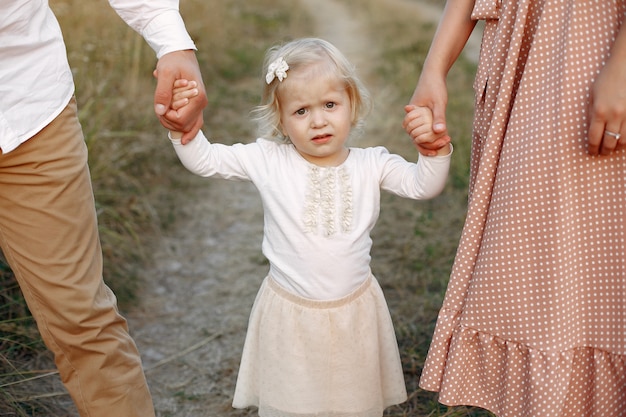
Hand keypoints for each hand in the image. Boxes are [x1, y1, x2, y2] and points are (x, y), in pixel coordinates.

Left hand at [154, 50, 207, 143]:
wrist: (181, 54)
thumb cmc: (173, 61)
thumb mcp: (165, 73)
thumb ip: (162, 91)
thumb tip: (160, 111)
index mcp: (197, 97)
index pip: (179, 119)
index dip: (166, 116)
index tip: (159, 104)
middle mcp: (202, 104)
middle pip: (183, 126)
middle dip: (168, 121)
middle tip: (159, 107)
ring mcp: (200, 106)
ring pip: (187, 127)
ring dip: (173, 124)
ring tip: (163, 110)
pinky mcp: (196, 106)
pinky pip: (195, 124)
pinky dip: (188, 132)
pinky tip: (183, 141)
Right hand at [405, 72, 449, 155]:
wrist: (434, 73)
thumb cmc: (435, 86)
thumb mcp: (439, 102)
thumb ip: (439, 116)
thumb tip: (439, 132)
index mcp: (411, 115)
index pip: (413, 136)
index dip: (423, 146)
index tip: (434, 151)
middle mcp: (412, 116)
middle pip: (416, 137)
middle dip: (430, 144)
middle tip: (446, 142)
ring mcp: (417, 115)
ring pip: (420, 134)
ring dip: (431, 140)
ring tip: (446, 141)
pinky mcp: (423, 113)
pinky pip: (425, 128)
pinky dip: (432, 134)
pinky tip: (443, 135)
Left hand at [586, 34, 625, 154]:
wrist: (625, 65)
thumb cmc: (607, 79)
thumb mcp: (592, 96)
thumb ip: (592, 113)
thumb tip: (592, 131)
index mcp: (600, 111)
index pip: (594, 137)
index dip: (592, 148)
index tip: (592, 152)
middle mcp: (615, 114)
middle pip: (610, 142)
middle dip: (605, 150)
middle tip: (602, 153)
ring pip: (625, 140)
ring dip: (618, 147)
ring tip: (613, 148)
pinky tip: (624, 140)